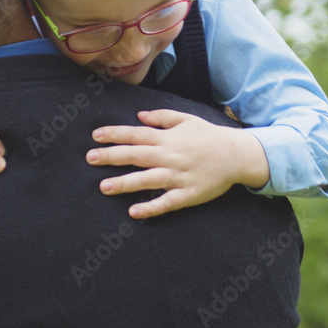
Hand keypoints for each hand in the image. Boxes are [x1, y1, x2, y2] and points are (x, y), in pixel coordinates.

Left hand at [85, 109, 270, 218]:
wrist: (237, 155)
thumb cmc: (210, 137)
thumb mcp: (187, 120)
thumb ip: (162, 118)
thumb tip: (139, 116)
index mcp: (168, 138)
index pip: (136, 135)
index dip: (115, 135)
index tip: (95, 136)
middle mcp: (170, 156)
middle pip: (136, 156)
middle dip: (112, 156)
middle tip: (90, 158)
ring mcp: (179, 176)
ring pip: (147, 179)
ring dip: (125, 183)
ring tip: (104, 187)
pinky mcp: (188, 194)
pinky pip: (167, 202)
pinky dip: (151, 207)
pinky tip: (134, 211)